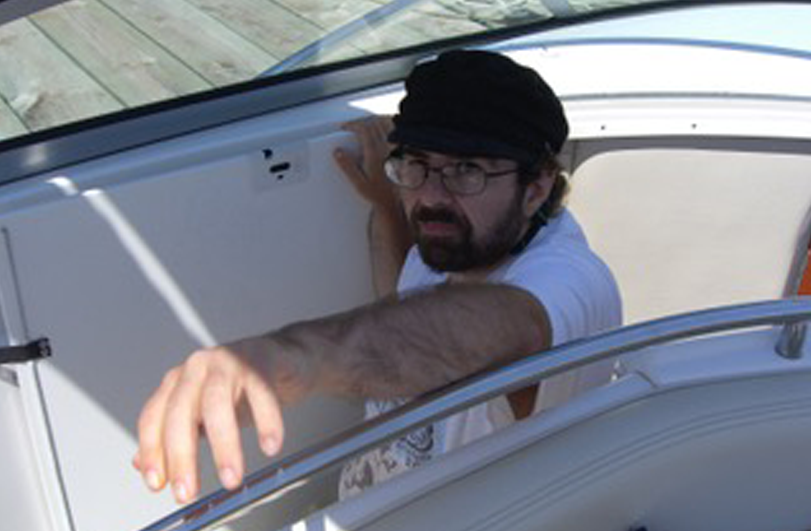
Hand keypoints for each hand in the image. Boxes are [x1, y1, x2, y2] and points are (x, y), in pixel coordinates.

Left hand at [133, 341, 293, 503]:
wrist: (279, 357)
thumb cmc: (240, 386)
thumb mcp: (203, 411)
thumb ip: (175, 435)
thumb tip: (143, 465)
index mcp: (178, 381)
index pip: (153, 417)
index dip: (152, 451)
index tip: (157, 483)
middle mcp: (197, 368)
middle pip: (180, 413)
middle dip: (182, 456)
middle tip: (189, 491)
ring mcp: (228, 363)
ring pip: (217, 405)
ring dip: (224, 446)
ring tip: (231, 477)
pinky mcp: (259, 364)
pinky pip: (262, 396)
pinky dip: (267, 423)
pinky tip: (270, 445)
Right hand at [334, 116, 398, 212]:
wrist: (391, 200)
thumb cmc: (375, 193)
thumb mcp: (358, 182)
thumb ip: (347, 166)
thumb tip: (338, 152)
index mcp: (375, 155)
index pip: (365, 130)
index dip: (353, 124)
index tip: (344, 127)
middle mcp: (385, 149)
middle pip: (374, 124)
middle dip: (360, 121)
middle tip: (350, 126)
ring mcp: (393, 149)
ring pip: (385, 125)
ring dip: (372, 121)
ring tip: (361, 126)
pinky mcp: (397, 152)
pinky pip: (393, 132)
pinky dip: (384, 125)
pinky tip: (377, 129)